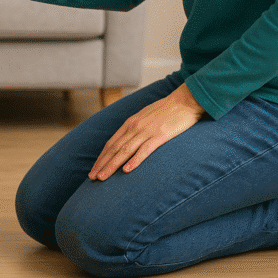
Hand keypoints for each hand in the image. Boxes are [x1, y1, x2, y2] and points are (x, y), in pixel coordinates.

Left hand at [89, 84, 206, 180]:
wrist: (185, 100)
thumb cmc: (166, 110)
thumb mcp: (145, 116)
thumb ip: (135, 127)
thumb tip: (126, 139)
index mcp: (130, 123)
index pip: (111, 143)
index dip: (101, 157)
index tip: (94, 168)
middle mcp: (134, 127)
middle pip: (114, 149)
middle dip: (102, 164)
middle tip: (92, 177)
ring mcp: (146, 131)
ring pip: (124, 151)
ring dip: (112, 165)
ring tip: (102, 177)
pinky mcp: (160, 135)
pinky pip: (144, 150)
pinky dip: (134, 160)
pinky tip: (126, 170)